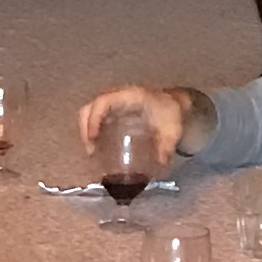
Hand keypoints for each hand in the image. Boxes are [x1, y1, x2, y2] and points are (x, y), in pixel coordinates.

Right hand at [78, 84, 196, 169]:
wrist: (176, 103)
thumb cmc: (172, 112)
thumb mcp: (172, 130)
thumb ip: (166, 147)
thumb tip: (160, 165)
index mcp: (129, 96)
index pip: (103, 102)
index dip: (93, 119)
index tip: (93, 139)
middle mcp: (118, 96)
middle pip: (90, 107)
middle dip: (85, 128)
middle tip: (90, 150)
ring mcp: (114, 101)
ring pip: (90, 111)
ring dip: (87, 129)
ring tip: (93, 150)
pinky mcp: (114, 109)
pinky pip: (97, 116)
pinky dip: (93, 129)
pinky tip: (99, 145)